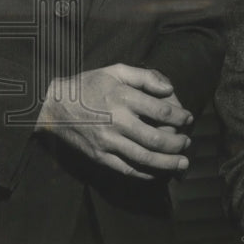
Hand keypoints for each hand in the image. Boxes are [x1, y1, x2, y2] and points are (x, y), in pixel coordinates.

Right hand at [36, 64, 193, 178]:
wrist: (54, 105)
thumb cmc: (89, 85)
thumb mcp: (116, 71)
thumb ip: (145, 77)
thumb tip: (169, 89)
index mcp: (123, 98)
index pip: (161, 112)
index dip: (180, 117)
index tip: (189, 118)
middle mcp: (117, 122)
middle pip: (155, 139)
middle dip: (177, 143)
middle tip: (188, 142)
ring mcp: (107, 142)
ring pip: (143, 158)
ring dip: (167, 163)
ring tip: (182, 163)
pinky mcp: (99, 156)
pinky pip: (126, 168)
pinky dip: (145, 173)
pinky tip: (157, 172)